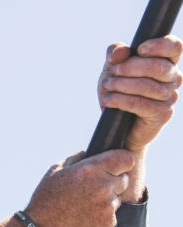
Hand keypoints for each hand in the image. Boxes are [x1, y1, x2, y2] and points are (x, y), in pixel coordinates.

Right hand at [25, 150, 134, 226]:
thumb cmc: (44, 202)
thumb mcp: (54, 173)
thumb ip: (74, 159)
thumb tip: (86, 153)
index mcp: (90, 170)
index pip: (126, 159)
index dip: (121, 163)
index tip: (115, 169)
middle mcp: (103, 187)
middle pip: (123, 180)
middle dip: (111, 184)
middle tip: (91, 193)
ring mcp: (107, 207)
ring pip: (116, 200)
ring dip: (104, 203)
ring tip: (82, 210)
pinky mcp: (107, 225)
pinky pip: (110, 218)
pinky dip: (100, 219)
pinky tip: (82, 221)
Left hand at [98, 35, 181, 152]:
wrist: (117, 127)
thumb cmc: (118, 92)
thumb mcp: (113, 70)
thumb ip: (115, 54)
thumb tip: (120, 52)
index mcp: (167, 62)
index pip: (174, 47)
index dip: (159, 45)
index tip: (139, 49)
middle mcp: (173, 78)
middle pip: (158, 67)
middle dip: (131, 67)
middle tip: (113, 72)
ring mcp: (170, 97)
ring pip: (148, 86)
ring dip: (123, 84)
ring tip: (107, 85)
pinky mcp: (162, 114)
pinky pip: (141, 104)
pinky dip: (121, 100)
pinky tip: (107, 100)